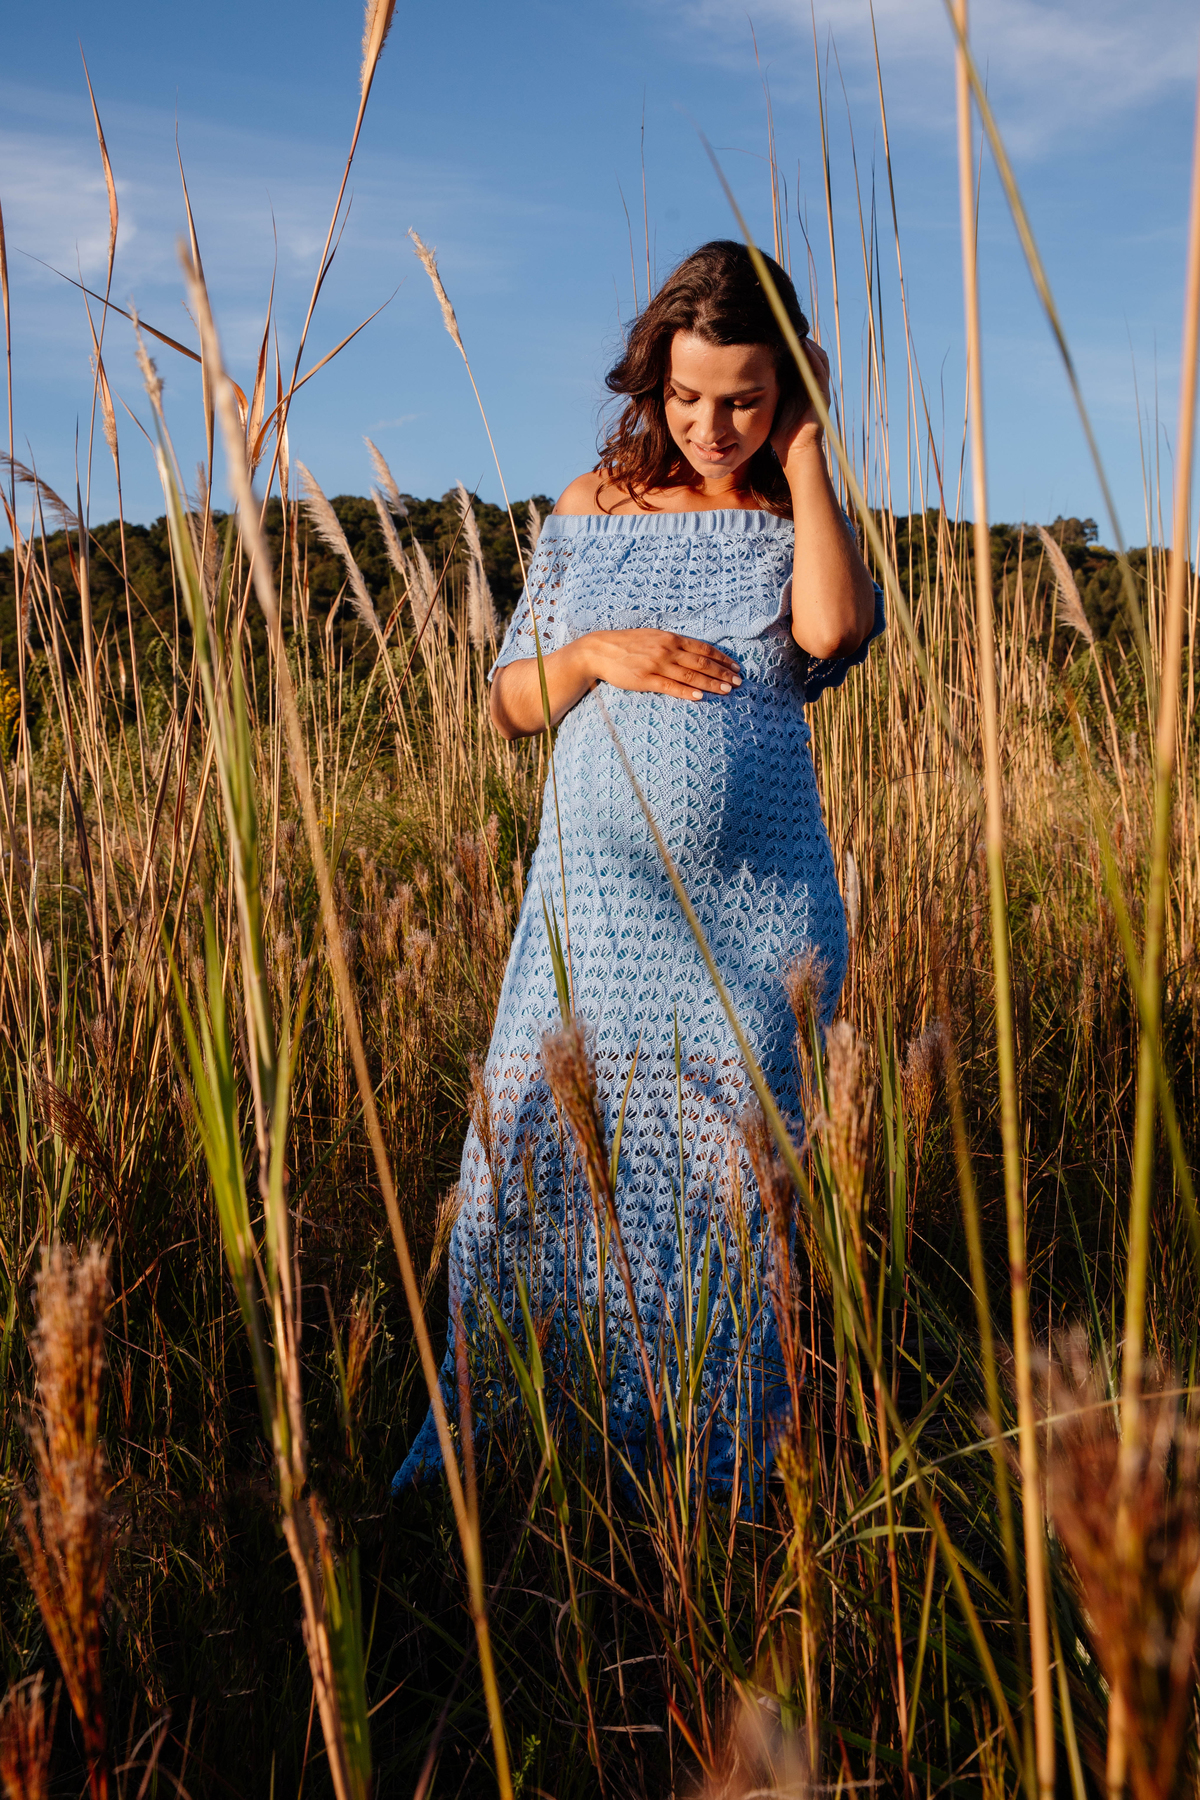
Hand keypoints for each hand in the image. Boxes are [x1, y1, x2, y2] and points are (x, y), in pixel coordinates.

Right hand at [577, 629, 741, 701]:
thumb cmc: (628, 644)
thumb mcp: (653, 637)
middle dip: (723, 673)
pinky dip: (687, 692)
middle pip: (702, 662)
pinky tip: (700, 697)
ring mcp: (656, 665)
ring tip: (727, 690)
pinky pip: (671, 687)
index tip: (736, 667)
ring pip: (690, 675)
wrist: (600, 651)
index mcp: (670, 638)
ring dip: (711, 684)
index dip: (722, 658)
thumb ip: (673, 644)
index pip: (703, 648)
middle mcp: (667, 650)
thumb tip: (694, 652)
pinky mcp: (645, 680)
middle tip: (738, 682)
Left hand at [770, 337, 831, 471]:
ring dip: (806, 343)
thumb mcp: (771, 404)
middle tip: (784, 324)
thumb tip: (745, 372)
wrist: (794, 453)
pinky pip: (819, 370)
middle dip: (798, 338)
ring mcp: (819, 389)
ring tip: (793, 329)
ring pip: (817, 357)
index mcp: (801, 386)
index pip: (798, 357)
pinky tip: (802, 345)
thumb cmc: (779, 433)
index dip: (789, 343)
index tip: (775, 330)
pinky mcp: (823, 395)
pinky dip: (812, 356)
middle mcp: (811, 384)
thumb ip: (766, 388)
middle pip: (808, 353)